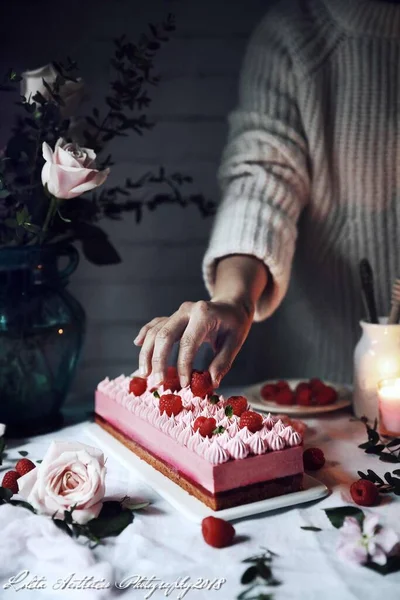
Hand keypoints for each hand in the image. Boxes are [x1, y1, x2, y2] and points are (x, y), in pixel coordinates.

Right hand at [134, 298, 253, 387]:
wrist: (231, 304)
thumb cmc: (234, 324)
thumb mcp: (236, 342)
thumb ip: (223, 362)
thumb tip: (211, 382)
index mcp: (204, 314)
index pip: (188, 342)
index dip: (183, 365)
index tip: (184, 384)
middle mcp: (186, 310)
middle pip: (164, 335)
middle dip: (158, 360)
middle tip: (158, 382)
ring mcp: (177, 312)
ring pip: (155, 331)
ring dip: (147, 353)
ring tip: (145, 374)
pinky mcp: (172, 317)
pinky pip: (155, 324)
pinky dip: (145, 334)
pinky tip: (137, 344)